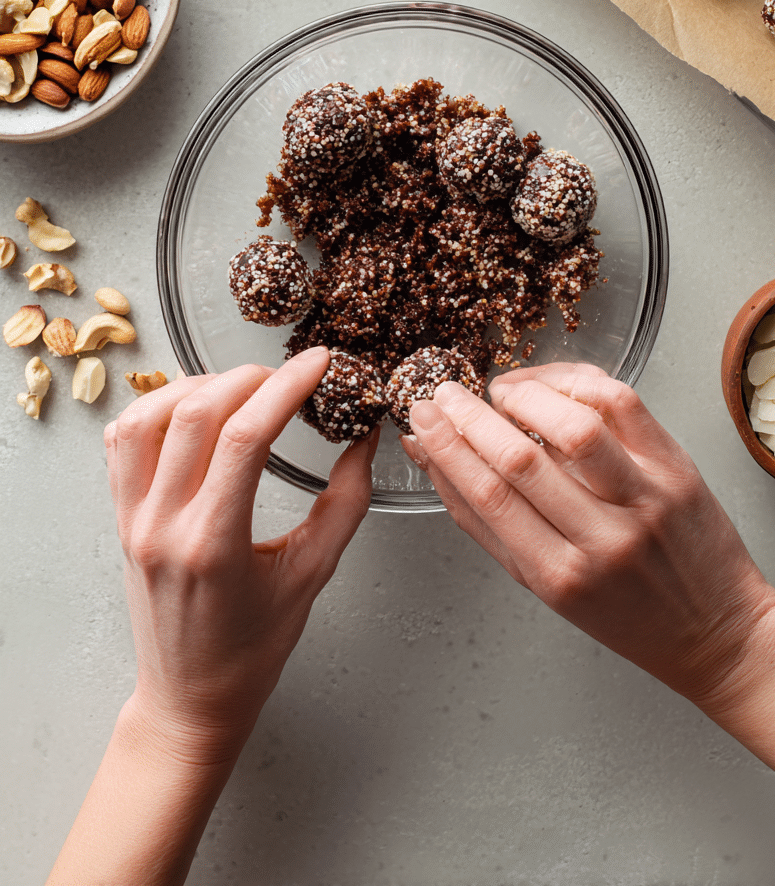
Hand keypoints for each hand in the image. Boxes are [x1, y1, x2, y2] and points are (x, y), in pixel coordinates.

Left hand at [105, 348, 375, 759]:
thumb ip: (344, 503)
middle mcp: (162, 527)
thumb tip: (365, 440)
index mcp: (213, 545)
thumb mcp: (312, 576)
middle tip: (288, 375)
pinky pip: (123, 442)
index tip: (318, 364)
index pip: (244, 437)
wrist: (191, 699)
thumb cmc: (251, 651)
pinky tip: (193, 409)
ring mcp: (132, 520)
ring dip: (198, 385)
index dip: (285, 387)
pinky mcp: (120, 518)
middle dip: (249, 377)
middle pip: (196, 413)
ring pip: (148, 417)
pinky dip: (155, 409)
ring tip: (241, 387)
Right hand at [402, 362, 774, 708]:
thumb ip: (485, 523)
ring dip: (524, 395)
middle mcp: (603, 538)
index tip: (421, 418)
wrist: (715, 631)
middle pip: (519, 460)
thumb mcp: (544, 586)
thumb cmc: (627, 613)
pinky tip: (554, 386)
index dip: (446, 448)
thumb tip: (433, 458)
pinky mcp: (676, 467)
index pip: (488, 497)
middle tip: (444, 394)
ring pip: (573, 426)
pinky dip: (578, 383)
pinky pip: (623, 405)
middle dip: (469, 417)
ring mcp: (645, 499)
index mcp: (560, 576)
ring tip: (501, 391)